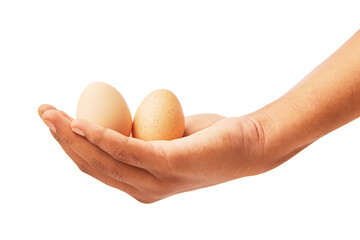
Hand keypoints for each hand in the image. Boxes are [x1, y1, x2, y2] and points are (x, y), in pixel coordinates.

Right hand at [38, 104, 280, 202]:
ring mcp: (156, 181)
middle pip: (91, 166)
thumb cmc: (209, 140)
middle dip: (62, 140)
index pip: (96, 168)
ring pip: (102, 160)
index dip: (70, 146)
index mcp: (141, 185)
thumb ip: (145, 137)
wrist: (248, 144)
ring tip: (52, 113)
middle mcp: (144, 189)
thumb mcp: (168, 138)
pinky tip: (83, 122)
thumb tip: (125, 120)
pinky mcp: (168, 166)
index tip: (55, 120)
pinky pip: (127, 150)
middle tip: (44, 112)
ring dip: (73, 135)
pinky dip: (102, 136)